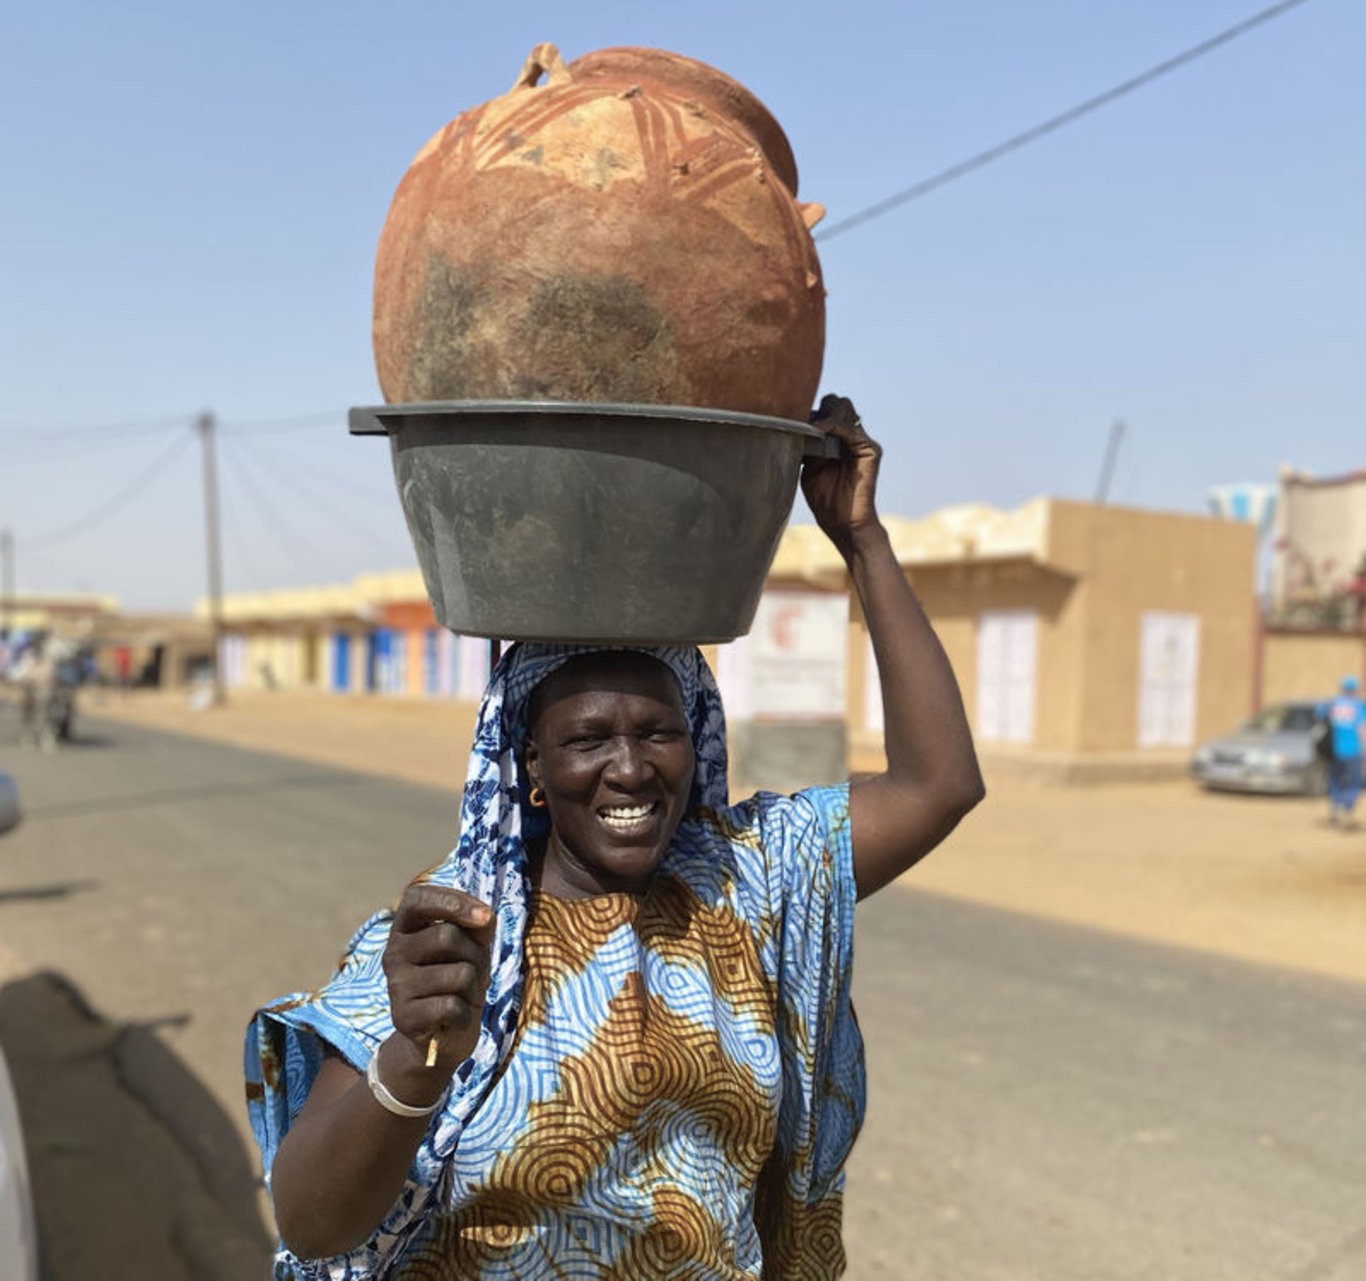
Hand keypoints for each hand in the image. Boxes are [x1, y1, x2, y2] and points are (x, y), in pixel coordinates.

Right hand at [380, 884, 492, 1092]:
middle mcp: (393, 953)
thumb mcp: (472, 947)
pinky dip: (465, 1015)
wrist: (442, 1035)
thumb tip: (485, 917)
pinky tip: (453, 1020)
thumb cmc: (458, 979)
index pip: (416, 898)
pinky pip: (452, 1006)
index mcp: (405, 929)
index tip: (486, 915)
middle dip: (476, 955)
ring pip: (458, 974)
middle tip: (473, 972)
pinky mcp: (403, 1017)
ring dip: (474, 988)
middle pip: (447, 936)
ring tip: (461, 997)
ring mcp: (395, 985)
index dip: (452, 900)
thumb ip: (478, 925)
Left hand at [801, 394, 883, 556]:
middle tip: (800, 423)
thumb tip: (793, 423)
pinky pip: (850, 428)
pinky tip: (818, 430)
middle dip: (817, 408)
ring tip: (807, 428)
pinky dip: (832, 425)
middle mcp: (851, 436)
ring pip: (843, 407)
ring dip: (823, 414)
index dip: (808, 412)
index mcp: (836, 439)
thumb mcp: (809, 468)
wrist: (843, 525)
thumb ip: (807, 445)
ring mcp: (861, 441)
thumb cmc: (825, 500)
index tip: (790, 419)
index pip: (824, 409)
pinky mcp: (870, 450)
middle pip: (835, 402)